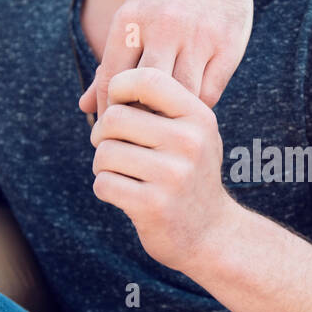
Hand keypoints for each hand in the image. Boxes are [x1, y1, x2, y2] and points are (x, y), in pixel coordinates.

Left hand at [78, 0, 252, 117]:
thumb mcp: (131, 20)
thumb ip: (110, 65)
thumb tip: (84, 107)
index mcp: (131, 20)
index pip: (112, 80)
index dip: (108, 111)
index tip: (108, 129)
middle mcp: (163, 27)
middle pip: (145, 91)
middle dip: (139, 117)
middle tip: (135, 135)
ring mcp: (198, 37)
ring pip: (180, 96)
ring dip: (170, 116)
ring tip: (162, 129)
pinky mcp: (227, 47)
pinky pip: (208, 93)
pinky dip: (196, 107)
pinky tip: (188, 110)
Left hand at [90, 67, 239, 272]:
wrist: (212, 233)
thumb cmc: (187, 173)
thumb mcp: (188, 133)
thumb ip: (154, 105)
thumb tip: (99, 79)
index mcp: (198, 117)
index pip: (147, 79)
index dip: (119, 88)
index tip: (119, 108)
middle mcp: (190, 142)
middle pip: (114, 118)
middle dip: (103, 136)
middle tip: (115, 150)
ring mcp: (173, 175)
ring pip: (104, 153)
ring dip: (103, 166)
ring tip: (124, 174)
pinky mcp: (153, 205)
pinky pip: (103, 184)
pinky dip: (106, 189)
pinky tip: (126, 195)